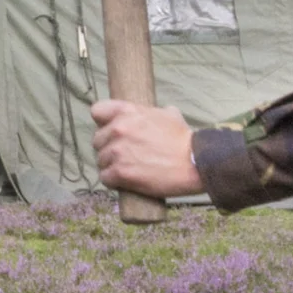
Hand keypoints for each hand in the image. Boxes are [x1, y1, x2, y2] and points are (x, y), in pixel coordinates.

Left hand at [91, 100, 210, 204]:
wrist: (194, 162)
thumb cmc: (184, 139)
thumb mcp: (169, 115)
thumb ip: (152, 112)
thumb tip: (155, 113)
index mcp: (128, 112)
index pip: (97, 111)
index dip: (103, 123)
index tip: (112, 131)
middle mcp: (119, 129)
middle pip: (97, 141)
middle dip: (109, 148)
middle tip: (125, 156)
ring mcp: (118, 151)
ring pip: (101, 161)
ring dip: (111, 166)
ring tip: (128, 170)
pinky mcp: (120, 172)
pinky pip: (105, 178)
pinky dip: (113, 181)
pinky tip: (125, 181)